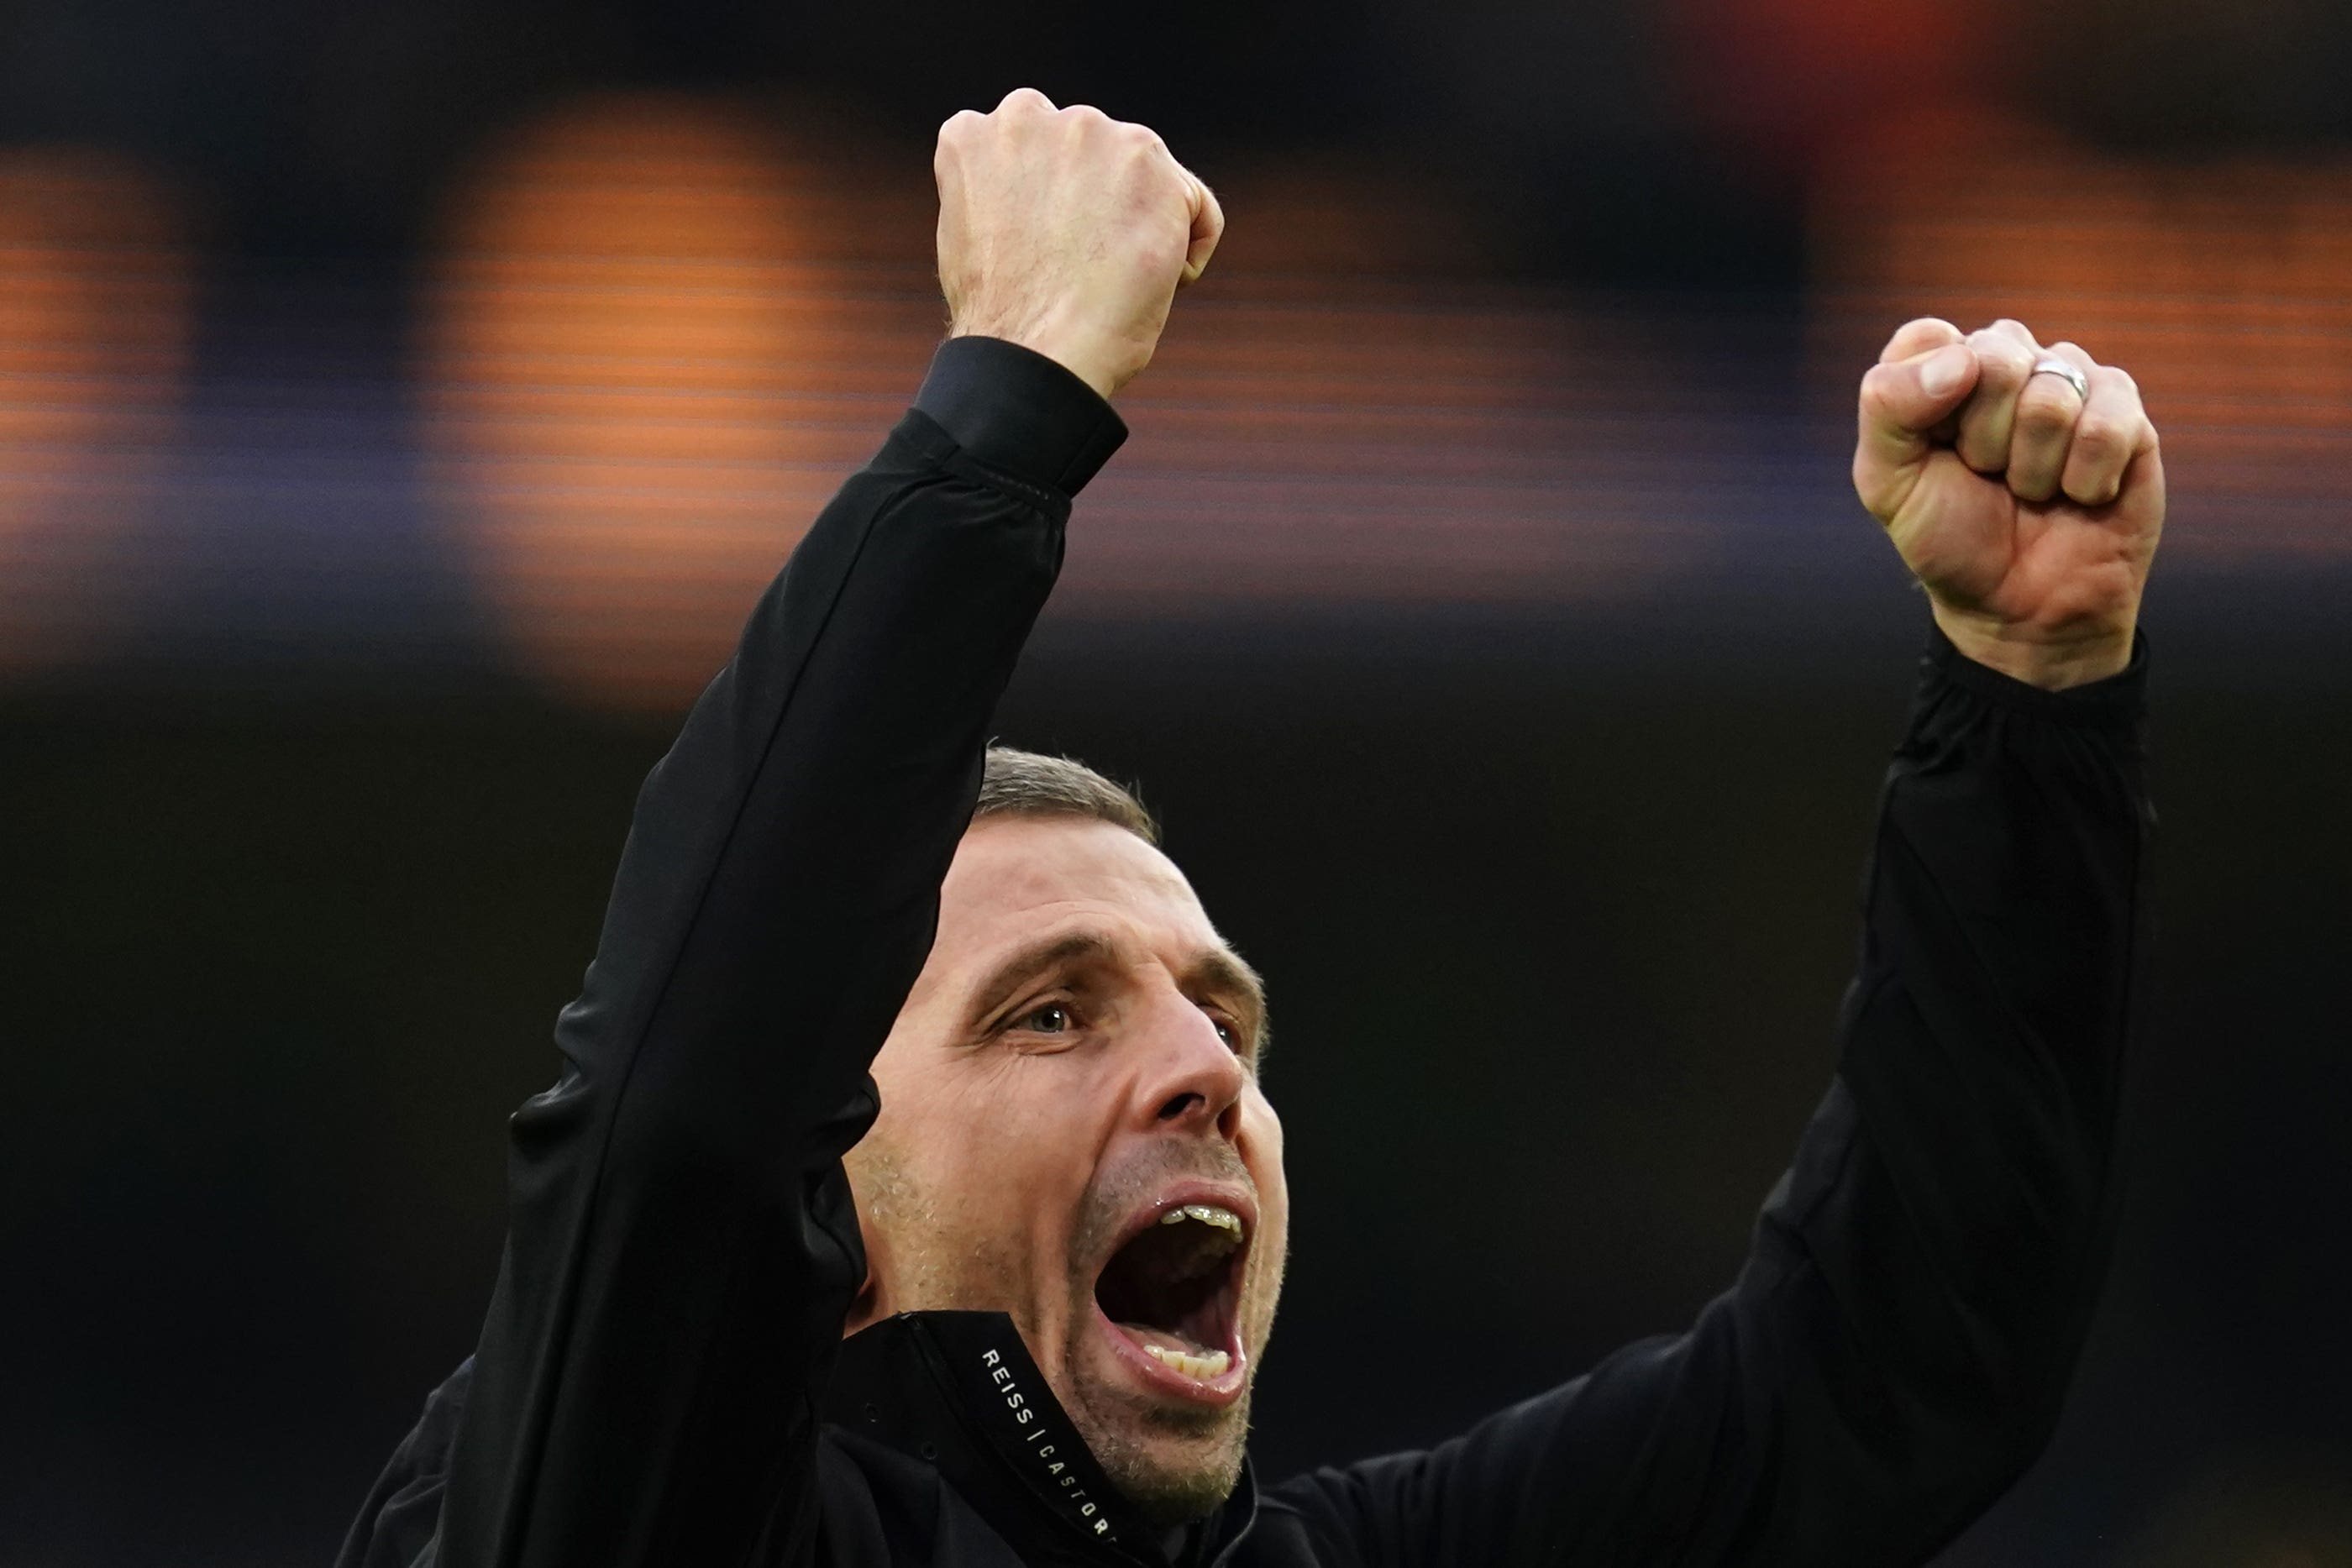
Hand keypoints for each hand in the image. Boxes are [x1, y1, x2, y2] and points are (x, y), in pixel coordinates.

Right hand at [934, 88, 1221, 400]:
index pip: (1030, 151)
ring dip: (1141, 225)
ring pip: (1144, 178)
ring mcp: (1091, 133)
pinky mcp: (1150, 162)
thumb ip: (1004, 194)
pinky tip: (1154, 284)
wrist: (1036, 353)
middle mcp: (1029, 115)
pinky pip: (1195, 205)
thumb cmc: (1006, 321)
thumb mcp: (974, 237)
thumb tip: (1039, 197)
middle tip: (1080, 271)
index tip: (1044, 255)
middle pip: (1091, 158)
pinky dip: (1187, 250)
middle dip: (1097, 207)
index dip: (1045, 210)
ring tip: (1110, 281)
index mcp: (975, 135)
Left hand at [1853, 318, 2164, 689]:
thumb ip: (1888, 405)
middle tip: (1987, 476)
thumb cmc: (1950, 539)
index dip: (1928, 403)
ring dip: (2033, 467)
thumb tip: (1964, 360)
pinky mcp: (2127, 414)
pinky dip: (2084, 477)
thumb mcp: (1887, 481)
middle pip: (1994, 358)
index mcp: (1943, 370)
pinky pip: (2107, 423)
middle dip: (1983, 439)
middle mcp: (2008, 362)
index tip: (1935, 451)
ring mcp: (2071, 383)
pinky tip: (2079, 495)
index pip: (1930, 338)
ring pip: (2051, 395)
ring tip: (2032, 491)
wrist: (2019, 607)